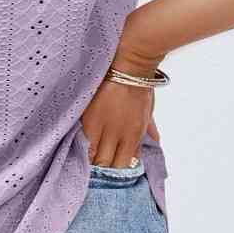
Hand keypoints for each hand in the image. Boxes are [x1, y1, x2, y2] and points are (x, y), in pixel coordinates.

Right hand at [80, 36, 164, 168]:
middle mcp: (117, 135)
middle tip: (97, 158)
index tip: (110, 162)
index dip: (115, 167)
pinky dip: (79, 142)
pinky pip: (80, 138)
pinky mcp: (87, 116)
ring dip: (89, 154)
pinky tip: (78, 142)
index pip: (122, 164)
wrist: (130, 65)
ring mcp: (101, 126)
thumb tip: (155, 140)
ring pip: (91, 153)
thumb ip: (149, 129)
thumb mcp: (148, 111)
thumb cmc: (140, 86)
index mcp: (133, 135)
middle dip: (101, 163)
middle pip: (105, 162)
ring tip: (87, 151)